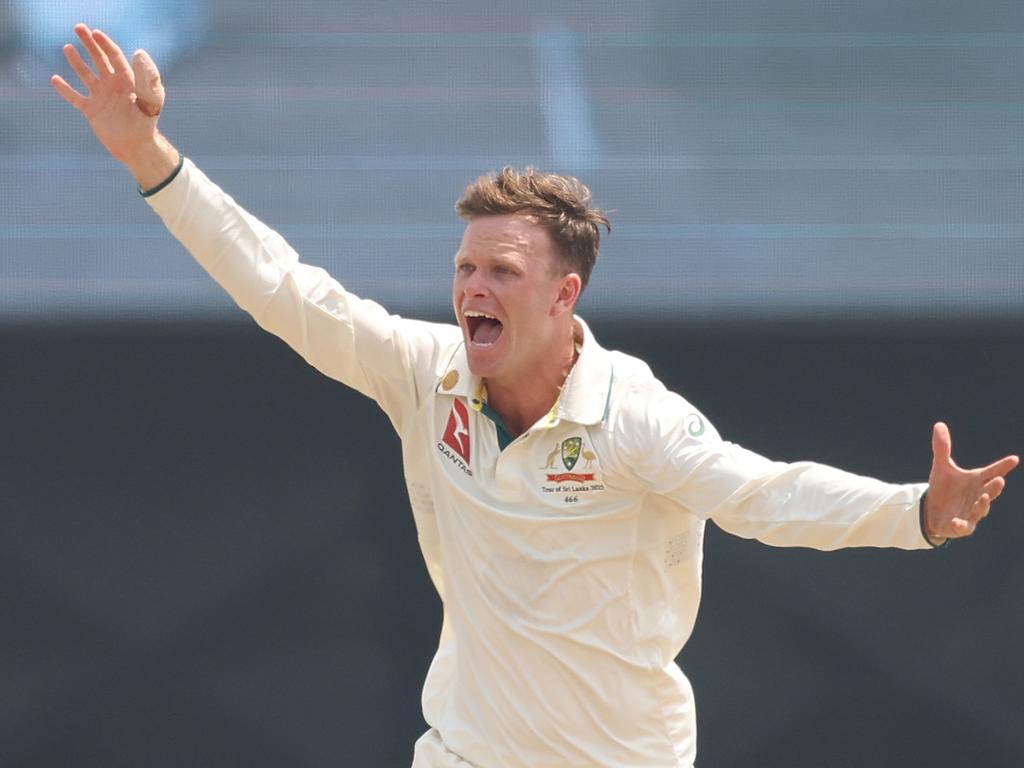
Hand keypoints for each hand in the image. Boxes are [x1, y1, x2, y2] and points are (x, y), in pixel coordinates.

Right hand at [51, 24, 177, 188]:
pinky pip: (75, 97)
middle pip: (99, 59)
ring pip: (86, 75)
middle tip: (78, 27)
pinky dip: (65, 90)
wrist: (136, 146)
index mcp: (127, 81)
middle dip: (90, 44)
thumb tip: (139, 53)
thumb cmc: (147, 123)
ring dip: (76, 62)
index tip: (95, 33)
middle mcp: (113, 86)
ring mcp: (101, 97)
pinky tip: (55, 79)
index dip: (105, 44)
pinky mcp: (92, 111)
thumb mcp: (150, 100)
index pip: (115, 56)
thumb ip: (147, 79)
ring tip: (67, 48)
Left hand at [924, 422, 1018, 541]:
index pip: (992, 472)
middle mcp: (977, 496)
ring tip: (983, 498)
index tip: (1014, 459)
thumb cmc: (944, 488)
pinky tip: (956, 522)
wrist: (932, 511)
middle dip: (994, 487)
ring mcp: (971, 512)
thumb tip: (939, 424)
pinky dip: (960, 525)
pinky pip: (963, 527)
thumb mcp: (941, 467)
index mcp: (976, 481)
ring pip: (981, 509)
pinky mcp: (960, 526)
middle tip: (1000, 480)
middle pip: (990, 491)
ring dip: (983, 504)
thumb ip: (942, 448)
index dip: (1003, 466)